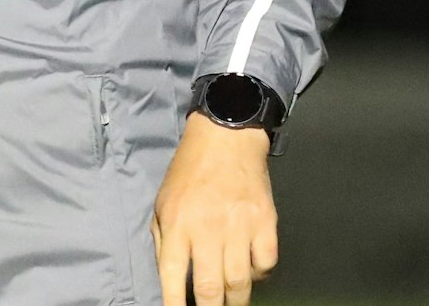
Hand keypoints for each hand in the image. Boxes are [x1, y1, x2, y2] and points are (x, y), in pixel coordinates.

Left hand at [152, 112, 277, 305]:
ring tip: (231, 303)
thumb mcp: (163, 201)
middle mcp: (207, 229)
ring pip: (240, 282)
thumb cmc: (189, 171)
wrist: (226, 139)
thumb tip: (167, 274)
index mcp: (177, 223)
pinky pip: (266, 264)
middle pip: (210, 287)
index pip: (172, 274)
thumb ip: (163, 238)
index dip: (174, 302)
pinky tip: (252, 271)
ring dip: (236, 299)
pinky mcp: (265, 223)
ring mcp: (239, 227)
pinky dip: (260, 274)